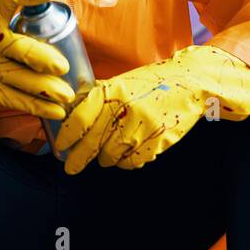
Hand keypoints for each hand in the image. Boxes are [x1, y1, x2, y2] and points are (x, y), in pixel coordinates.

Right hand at [0, 0, 75, 120]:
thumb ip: (21, 30)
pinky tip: (57, 111)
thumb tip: (66, 33)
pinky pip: (18, 100)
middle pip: (18, 48)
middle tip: (63, 66)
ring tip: (67, 95)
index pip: (7, 1)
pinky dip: (39, 107)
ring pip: (20, 78)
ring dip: (47, 88)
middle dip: (42, 57)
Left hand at [53, 44, 249, 173]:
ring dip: (105, 158)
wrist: (189, 84)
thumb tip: (69, 112)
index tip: (60, 147)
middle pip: (90, 144)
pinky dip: (125, 161)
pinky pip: (130, 162)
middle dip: (77, 159)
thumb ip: (97, 96)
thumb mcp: (121, 82)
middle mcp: (122, 110)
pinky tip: (128, 150)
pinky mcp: (155, 142)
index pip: (79, 120)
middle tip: (71, 167)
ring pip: (109, 156)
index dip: (66, 137)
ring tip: (109, 150)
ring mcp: (139, 128)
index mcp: (110, 92)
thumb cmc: (150, 83)